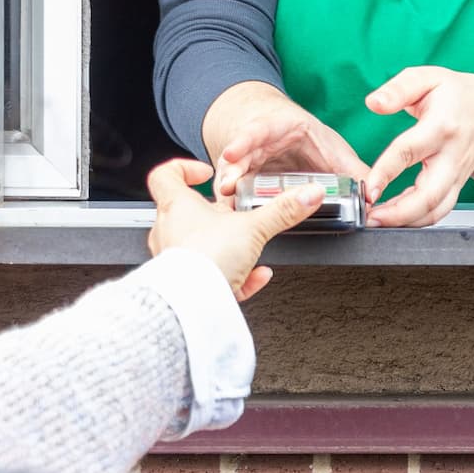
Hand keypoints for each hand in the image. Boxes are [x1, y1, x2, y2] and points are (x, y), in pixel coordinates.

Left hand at [145, 159, 324, 300]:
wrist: (194, 304)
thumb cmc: (206, 260)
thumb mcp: (253, 227)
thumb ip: (282, 210)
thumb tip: (308, 194)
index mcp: (176, 206)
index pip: (165, 175)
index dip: (185, 168)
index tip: (205, 173)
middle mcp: (169, 231)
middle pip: (186, 212)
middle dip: (215, 213)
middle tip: (234, 213)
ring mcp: (175, 259)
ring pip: (200, 245)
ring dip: (226, 245)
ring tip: (249, 248)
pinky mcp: (187, 284)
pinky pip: (210, 275)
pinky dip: (234, 275)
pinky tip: (256, 276)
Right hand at [202, 81, 368, 199]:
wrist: (286, 130)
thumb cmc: (308, 137)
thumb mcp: (332, 149)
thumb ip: (352, 171)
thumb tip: (374, 197)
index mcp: (275, 127)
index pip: (255, 130)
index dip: (243, 141)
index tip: (233, 152)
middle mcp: (255, 144)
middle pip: (237, 156)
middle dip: (231, 170)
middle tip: (227, 185)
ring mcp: (246, 162)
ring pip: (231, 174)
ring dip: (228, 188)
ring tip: (225, 200)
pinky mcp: (243, 180)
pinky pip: (233, 191)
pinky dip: (229, 201)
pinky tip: (228, 211)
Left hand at [362, 66, 473, 227]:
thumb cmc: (457, 94)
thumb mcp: (427, 78)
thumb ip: (398, 89)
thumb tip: (373, 103)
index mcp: (441, 126)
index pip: (409, 152)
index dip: (386, 173)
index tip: (368, 189)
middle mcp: (452, 156)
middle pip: (429, 195)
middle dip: (399, 213)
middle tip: (371, 218)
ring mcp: (456, 175)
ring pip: (435, 210)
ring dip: (406, 222)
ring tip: (377, 222)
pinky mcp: (456, 187)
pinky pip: (438, 211)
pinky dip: (415, 220)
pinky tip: (393, 217)